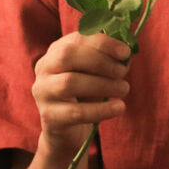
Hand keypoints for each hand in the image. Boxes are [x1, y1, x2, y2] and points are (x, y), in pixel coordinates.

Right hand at [32, 32, 129, 159]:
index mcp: (56, 51)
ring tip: (124, 89)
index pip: (77, 38)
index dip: (103, 43)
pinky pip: (76, 112)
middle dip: (100, 61)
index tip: (125, 52)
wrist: (68, 130)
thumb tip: (126, 54)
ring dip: (103, 84)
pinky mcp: (49, 117)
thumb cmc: (84, 95)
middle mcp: (44, 68)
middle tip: (123, 72)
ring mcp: (43, 92)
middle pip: (67, 56)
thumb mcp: (95, 74)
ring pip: (70, 82)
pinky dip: (101, 109)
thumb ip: (108, 60)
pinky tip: (119, 108)